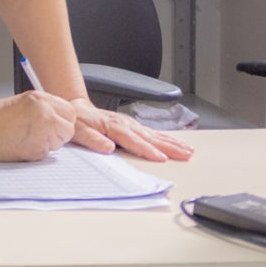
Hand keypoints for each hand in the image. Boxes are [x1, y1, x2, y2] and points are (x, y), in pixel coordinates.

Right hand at [0, 91, 76, 161]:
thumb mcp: (23, 103)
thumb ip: (44, 108)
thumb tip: (58, 118)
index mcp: (41, 99)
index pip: (69, 111)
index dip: (62, 119)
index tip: (54, 123)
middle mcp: (46, 114)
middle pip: (69, 127)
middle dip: (60, 132)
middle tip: (44, 133)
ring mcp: (44, 132)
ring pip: (60, 142)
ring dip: (50, 143)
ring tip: (30, 138)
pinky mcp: (38, 149)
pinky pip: (48, 153)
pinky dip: (38, 151)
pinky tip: (24, 145)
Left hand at [68, 102, 194, 161]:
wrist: (77, 108)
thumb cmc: (78, 121)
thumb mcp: (79, 131)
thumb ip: (93, 140)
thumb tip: (108, 148)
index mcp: (114, 126)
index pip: (134, 141)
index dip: (148, 150)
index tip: (161, 158)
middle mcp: (126, 124)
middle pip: (151, 137)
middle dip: (169, 147)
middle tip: (185, 155)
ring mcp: (131, 124)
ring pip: (155, 135)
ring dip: (172, 143)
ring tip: (188, 151)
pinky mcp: (133, 126)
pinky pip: (152, 132)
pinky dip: (166, 138)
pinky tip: (176, 143)